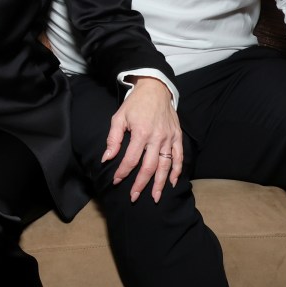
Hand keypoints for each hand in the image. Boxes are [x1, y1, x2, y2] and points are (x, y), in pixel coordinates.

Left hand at [103, 78, 183, 201]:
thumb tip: (107, 157)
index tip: (116, 181)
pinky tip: (171, 182)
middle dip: (140, 184)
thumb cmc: (135, 104)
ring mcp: (169, 138)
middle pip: (149, 167)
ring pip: (166, 165)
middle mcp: (157, 138)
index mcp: (141, 133)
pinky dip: (176, 170)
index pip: (131, 159)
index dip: (123, 172)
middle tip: (133, 197)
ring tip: (155, 197)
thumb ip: (113, 139)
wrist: (155, 89)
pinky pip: (179, 156)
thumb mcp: (119, 117)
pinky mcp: (177, 136)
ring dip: (160, 183)